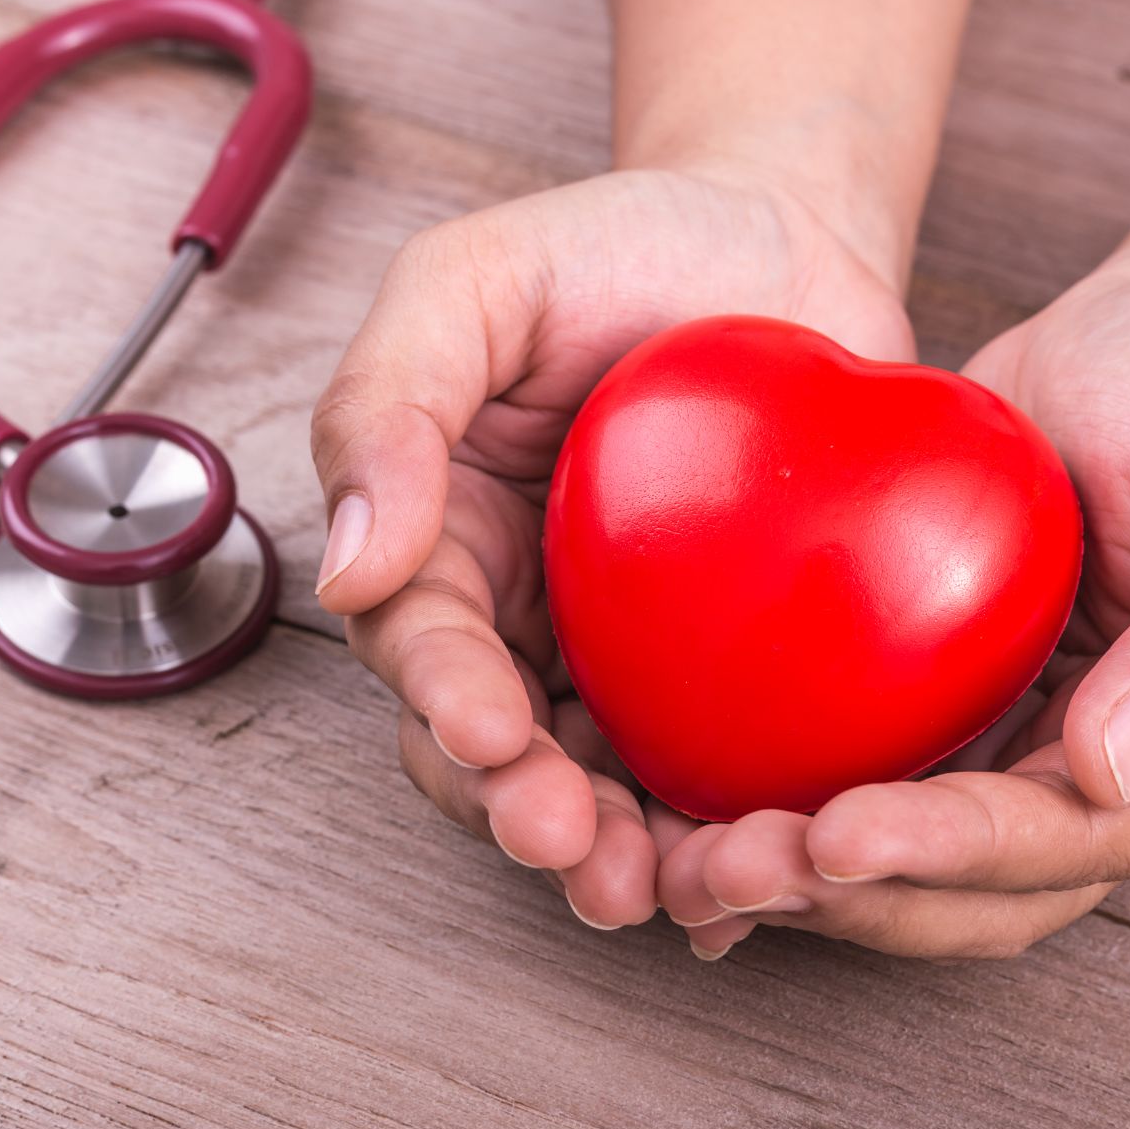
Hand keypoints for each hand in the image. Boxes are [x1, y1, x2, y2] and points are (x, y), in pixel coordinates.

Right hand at [310, 165, 914, 927]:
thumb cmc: (616, 245)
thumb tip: (350, 569)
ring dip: (620, 852)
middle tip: (576, 850)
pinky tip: (747, 872)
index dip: (446, 702)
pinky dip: (720, 830)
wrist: (779, 236)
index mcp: (444, 538)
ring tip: (664, 892)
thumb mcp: (475, 282)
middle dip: (523, 812)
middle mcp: (522, 616)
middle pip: (498, 750)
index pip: (423, 644)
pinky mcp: (725, 673)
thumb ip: (389, 402)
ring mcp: (625, 653)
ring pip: (599, 784)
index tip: (487, 735)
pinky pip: (708, 767)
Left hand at [659, 271, 1129, 959]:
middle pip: (969, 894)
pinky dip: (775, 825)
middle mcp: (1099, 788)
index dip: (951, 854)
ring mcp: (1010, 758)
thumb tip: (1113, 773)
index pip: (1065, 841)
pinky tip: (682, 832)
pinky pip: (853, 792)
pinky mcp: (935, 719)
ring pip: (899, 872)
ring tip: (685, 870)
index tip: (838, 835)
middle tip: (727, 870)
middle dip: (850, 898)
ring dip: (795, 887)